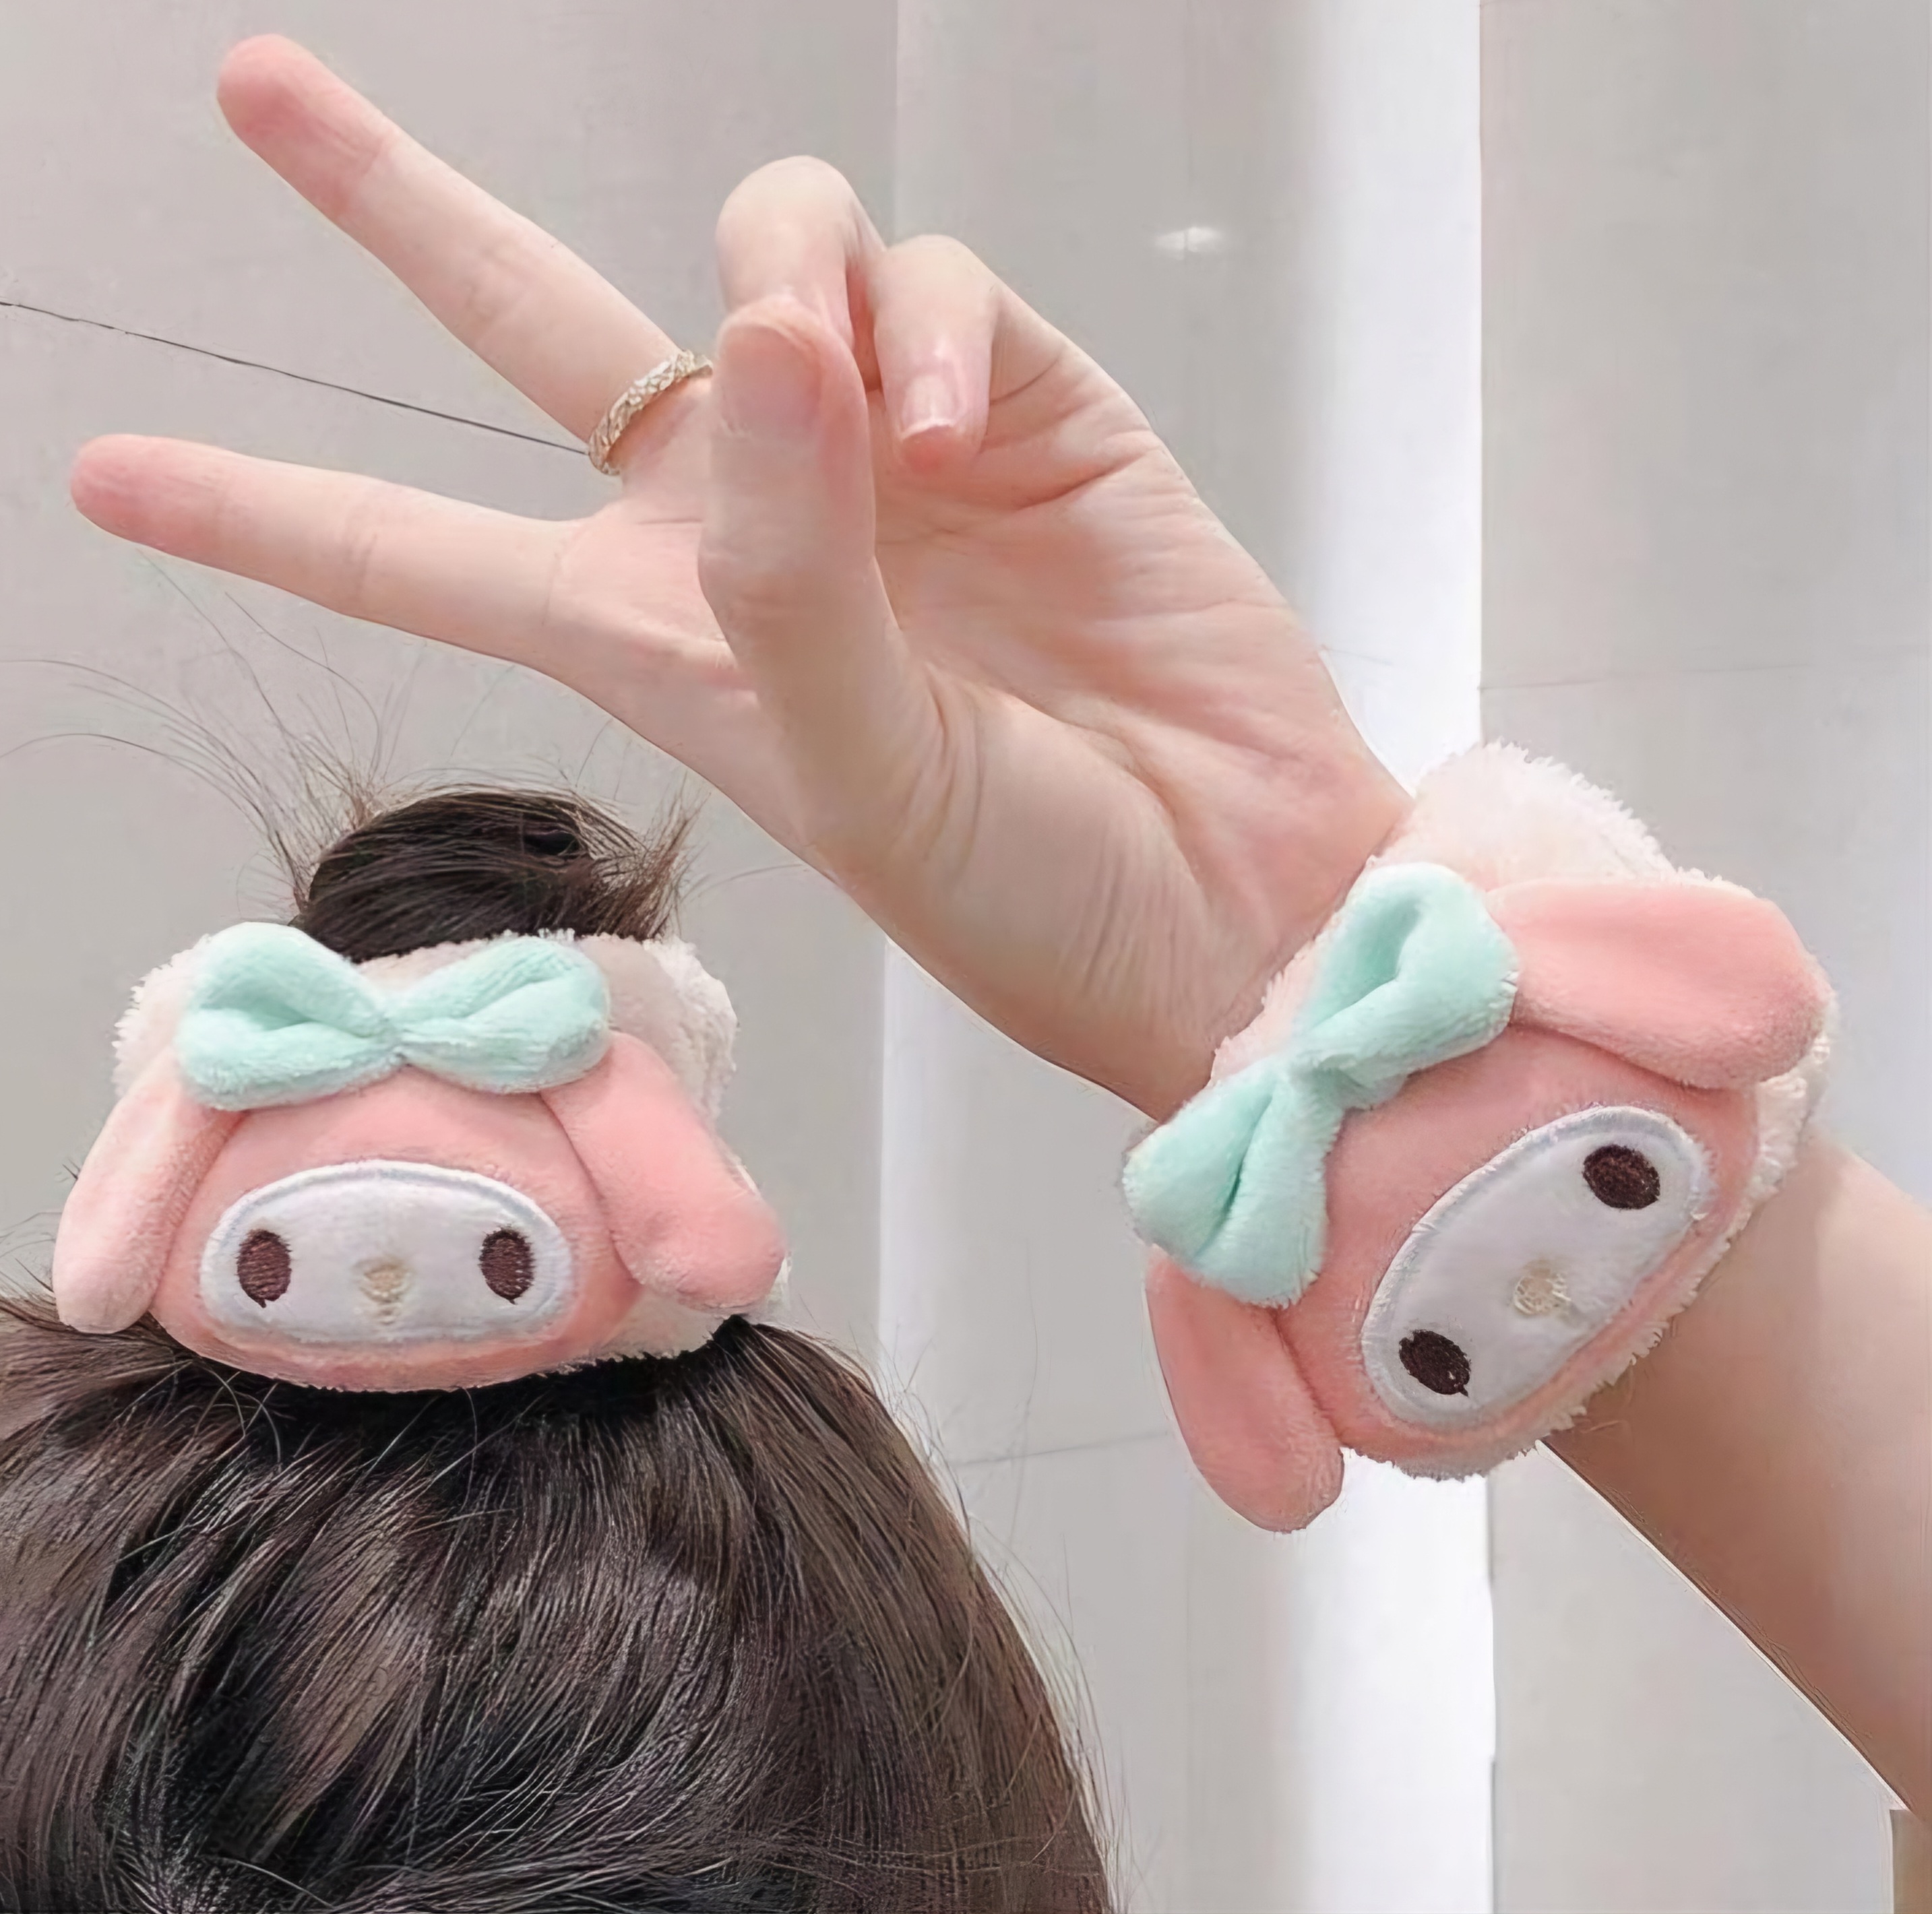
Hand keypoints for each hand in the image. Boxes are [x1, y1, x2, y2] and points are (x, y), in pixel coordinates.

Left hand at [71, 36, 1406, 1117]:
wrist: (1228, 898)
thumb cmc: (1033, 892)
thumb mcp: (863, 773)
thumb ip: (790, 561)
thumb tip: (759, 323)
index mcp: (667, 643)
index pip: (424, 558)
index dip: (272, 517)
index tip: (111, 487)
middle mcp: (755, 527)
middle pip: (538, 327)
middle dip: (403, 212)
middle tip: (257, 92)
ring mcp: (888, 455)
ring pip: (772, 247)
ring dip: (795, 286)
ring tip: (891, 423)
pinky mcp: (1026, 408)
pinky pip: (936, 288)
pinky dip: (940, 333)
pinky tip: (976, 434)